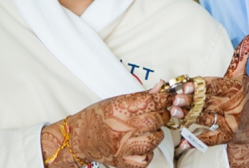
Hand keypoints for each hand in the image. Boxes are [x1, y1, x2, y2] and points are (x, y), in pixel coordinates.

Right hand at [41, 88, 172, 167]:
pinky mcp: (122, 162)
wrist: (78, 138)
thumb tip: (160, 87)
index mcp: (118, 109)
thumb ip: (140, 96)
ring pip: (154, 140)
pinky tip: (143, 145)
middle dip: (164, 115)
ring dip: (158, 133)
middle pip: (154, 120)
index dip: (165, 98)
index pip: (149, 102)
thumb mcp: (116, 100)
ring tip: (152, 129)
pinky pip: (145, 159)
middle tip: (163, 112)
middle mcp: (120, 128)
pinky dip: (148, 152)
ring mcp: (121, 147)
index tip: (170, 97)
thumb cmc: (96, 117)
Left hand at [177, 35, 248, 167]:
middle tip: (174, 100)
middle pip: (208, 102)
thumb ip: (241, 56)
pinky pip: (210, 139)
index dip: (200, 86)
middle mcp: (233, 105)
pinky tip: (182, 141)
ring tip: (173, 115)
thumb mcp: (242, 75)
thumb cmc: (243, 94)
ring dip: (189, 118)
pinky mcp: (227, 137)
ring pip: (207, 119)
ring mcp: (231, 122)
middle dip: (190, 102)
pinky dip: (196, 141)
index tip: (185, 85)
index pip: (216, 86)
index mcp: (235, 88)